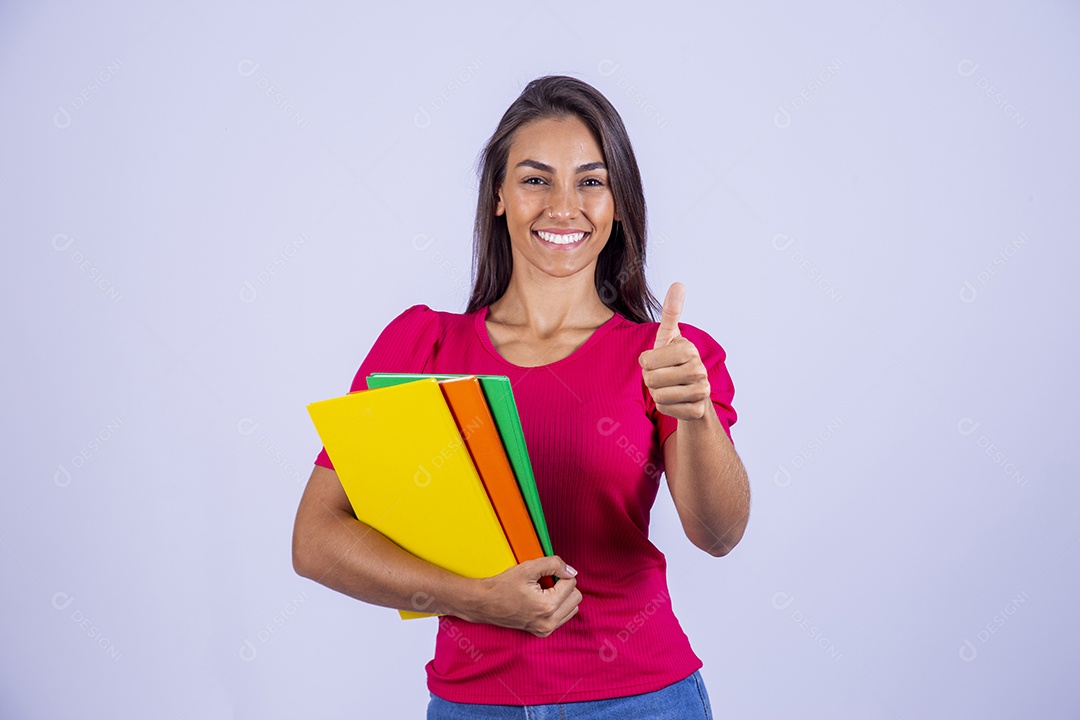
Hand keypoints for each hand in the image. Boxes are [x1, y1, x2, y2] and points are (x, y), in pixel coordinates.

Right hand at [467, 556, 580, 637]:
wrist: (485, 604)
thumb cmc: (503, 585)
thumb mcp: (528, 568)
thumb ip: (554, 564)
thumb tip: (571, 571)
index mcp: (547, 606)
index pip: (572, 583)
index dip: (559, 574)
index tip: (544, 575)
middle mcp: (549, 622)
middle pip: (576, 597)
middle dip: (564, 586)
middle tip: (545, 583)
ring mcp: (546, 630)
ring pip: (572, 608)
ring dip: (562, 597)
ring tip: (543, 592)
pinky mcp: (543, 632)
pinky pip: (563, 617)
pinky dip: (558, 607)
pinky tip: (541, 601)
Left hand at [638, 282, 710, 420]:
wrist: (692, 392)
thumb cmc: (674, 361)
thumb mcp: (668, 337)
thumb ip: (671, 312)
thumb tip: (678, 284)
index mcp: (688, 348)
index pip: (646, 361)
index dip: (646, 363)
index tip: (658, 360)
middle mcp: (698, 368)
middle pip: (651, 380)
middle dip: (651, 380)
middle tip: (663, 376)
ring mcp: (701, 390)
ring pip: (658, 397)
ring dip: (658, 394)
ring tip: (669, 387)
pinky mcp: (698, 410)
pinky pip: (667, 410)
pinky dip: (666, 408)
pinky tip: (677, 401)